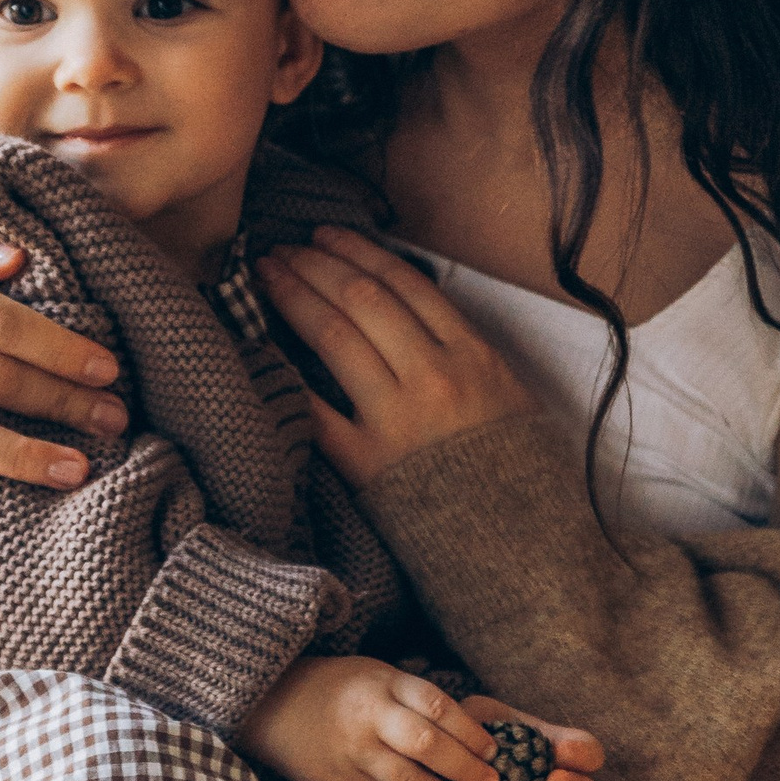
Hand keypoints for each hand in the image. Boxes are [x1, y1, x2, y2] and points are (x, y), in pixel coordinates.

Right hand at [239, 657, 600, 780]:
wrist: (270, 706)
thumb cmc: (335, 689)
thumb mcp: (374, 674)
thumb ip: (412, 698)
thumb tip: (470, 730)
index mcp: (381, 683)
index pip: (437, 705)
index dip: (471, 731)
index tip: (496, 749)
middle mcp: (368, 716)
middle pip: (427, 744)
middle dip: (466, 768)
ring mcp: (353, 752)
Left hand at [258, 227, 536, 488]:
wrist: (521, 546)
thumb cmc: (519, 476)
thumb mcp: (512, 398)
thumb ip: (465, 356)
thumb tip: (413, 318)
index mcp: (472, 354)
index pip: (404, 283)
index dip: (357, 250)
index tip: (324, 234)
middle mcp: (434, 376)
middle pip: (362, 298)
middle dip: (314, 265)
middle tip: (279, 249)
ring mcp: (398, 419)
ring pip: (335, 337)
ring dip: (294, 297)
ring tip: (265, 277)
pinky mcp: (369, 464)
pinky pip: (316, 409)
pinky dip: (285, 373)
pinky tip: (258, 346)